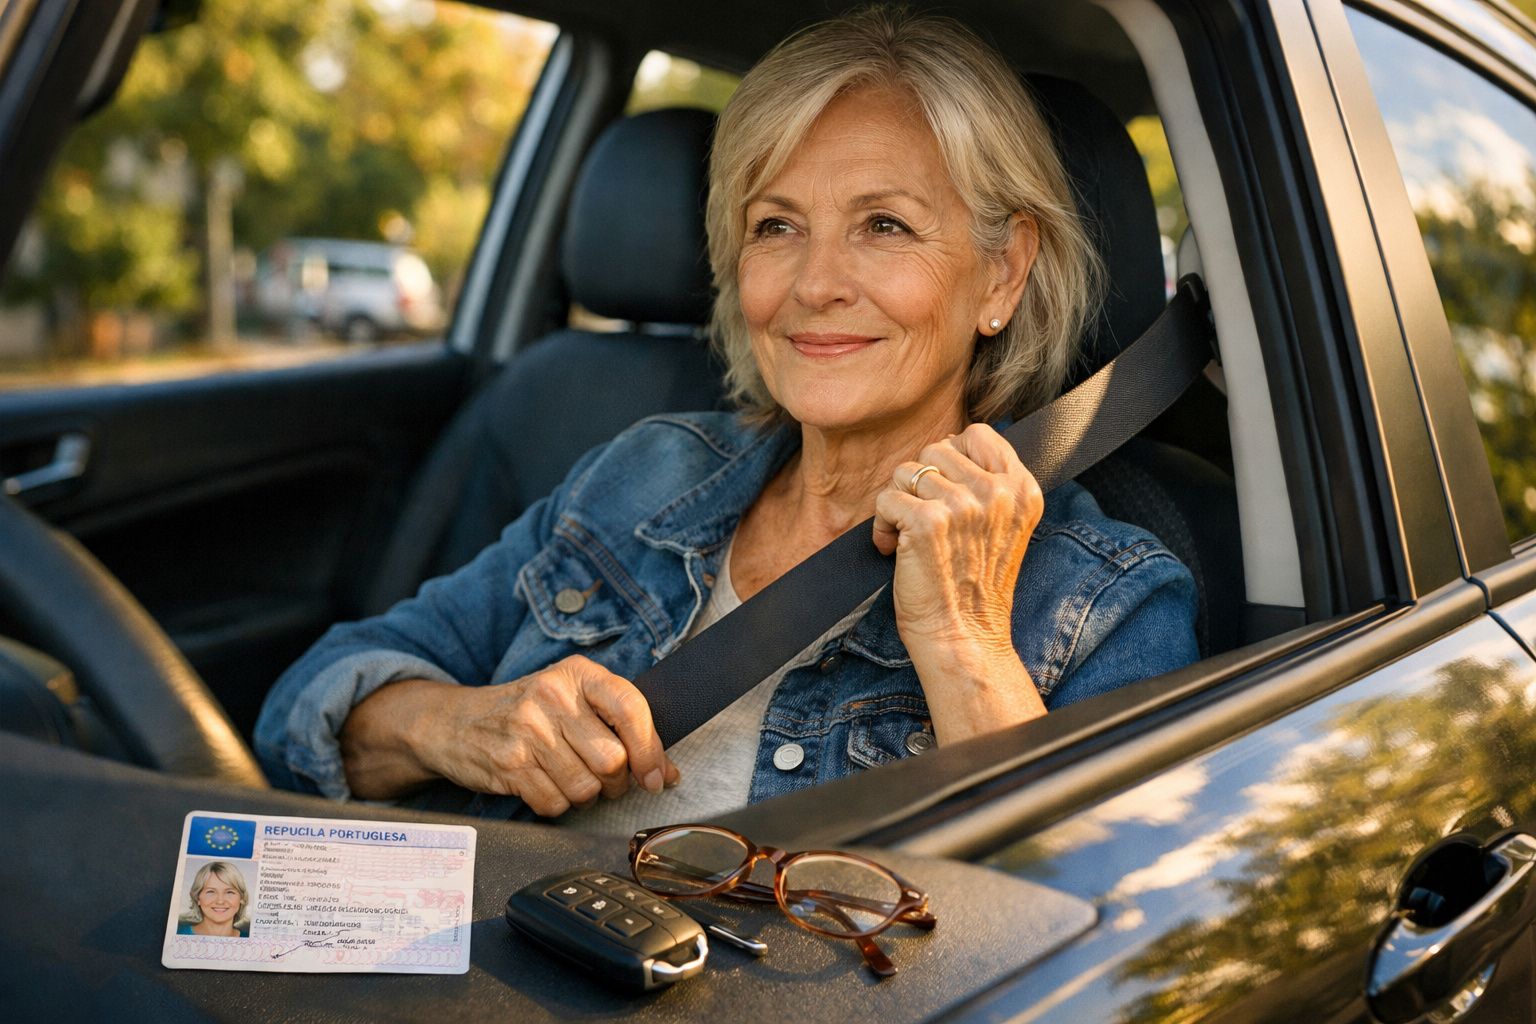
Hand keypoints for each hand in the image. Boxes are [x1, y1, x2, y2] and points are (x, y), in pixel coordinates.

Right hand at [342, 655, 678, 815]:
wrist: (454, 721)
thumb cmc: (527, 711)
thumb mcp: (573, 701)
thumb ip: (623, 729)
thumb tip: (667, 773)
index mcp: (577, 674)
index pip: (630, 708)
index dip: (651, 749)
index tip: (656, 775)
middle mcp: (552, 697)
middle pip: (612, 759)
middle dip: (616, 782)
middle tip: (605, 779)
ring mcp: (527, 731)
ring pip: (585, 788)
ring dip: (586, 797)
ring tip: (572, 779)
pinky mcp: (508, 765)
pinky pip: (554, 804)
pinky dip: (556, 805)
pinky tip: (545, 785)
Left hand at [871, 423, 1046, 739]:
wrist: (964, 637)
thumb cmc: (975, 585)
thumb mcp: (1005, 526)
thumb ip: (990, 482)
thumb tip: (950, 444)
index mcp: (1022, 490)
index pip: (978, 433)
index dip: (951, 456)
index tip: (945, 490)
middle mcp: (997, 494)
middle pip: (936, 449)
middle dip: (921, 483)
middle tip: (927, 521)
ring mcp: (963, 506)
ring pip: (906, 472)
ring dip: (900, 504)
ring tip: (911, 536)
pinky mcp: (928, 522)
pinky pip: (886, 498)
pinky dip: (882, 525)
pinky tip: (894, 549)